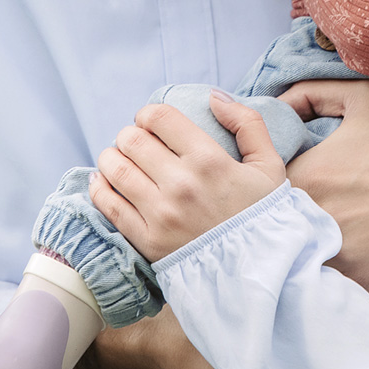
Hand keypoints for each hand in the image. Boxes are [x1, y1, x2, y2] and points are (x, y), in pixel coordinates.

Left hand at [92, 92, 288, 261]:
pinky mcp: (146, 240)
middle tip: (137, 144)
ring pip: (114, 168)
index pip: (159, 117)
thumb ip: (248, 123)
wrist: (256, 271)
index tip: (152, 123)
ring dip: (111, 157)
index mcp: (209, 160)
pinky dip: (99, 187)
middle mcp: (181, 184)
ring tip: (120, 160)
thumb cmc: (261, 215)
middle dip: (130, 135)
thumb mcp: (269, 164)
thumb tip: (213, 97)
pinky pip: (108, 205)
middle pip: (131, 139)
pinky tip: (104, 181)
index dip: (149, 114)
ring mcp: (161, 214)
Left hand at [278, 80, 368, 292]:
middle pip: (278, 224)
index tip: (291, 181)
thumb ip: (308, 94)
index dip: (271, 185)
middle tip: (309, 206)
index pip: (263, 186)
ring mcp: (337, 254)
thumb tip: (274, 107)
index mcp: (307, 175)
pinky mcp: (361, 280)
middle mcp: (314, 219)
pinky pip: (330, 278)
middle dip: (284, 216)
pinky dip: (333, 267)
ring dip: (305, 245)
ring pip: (300, 255)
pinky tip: (351, 248)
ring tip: (328, 229)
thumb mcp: (363, 96)